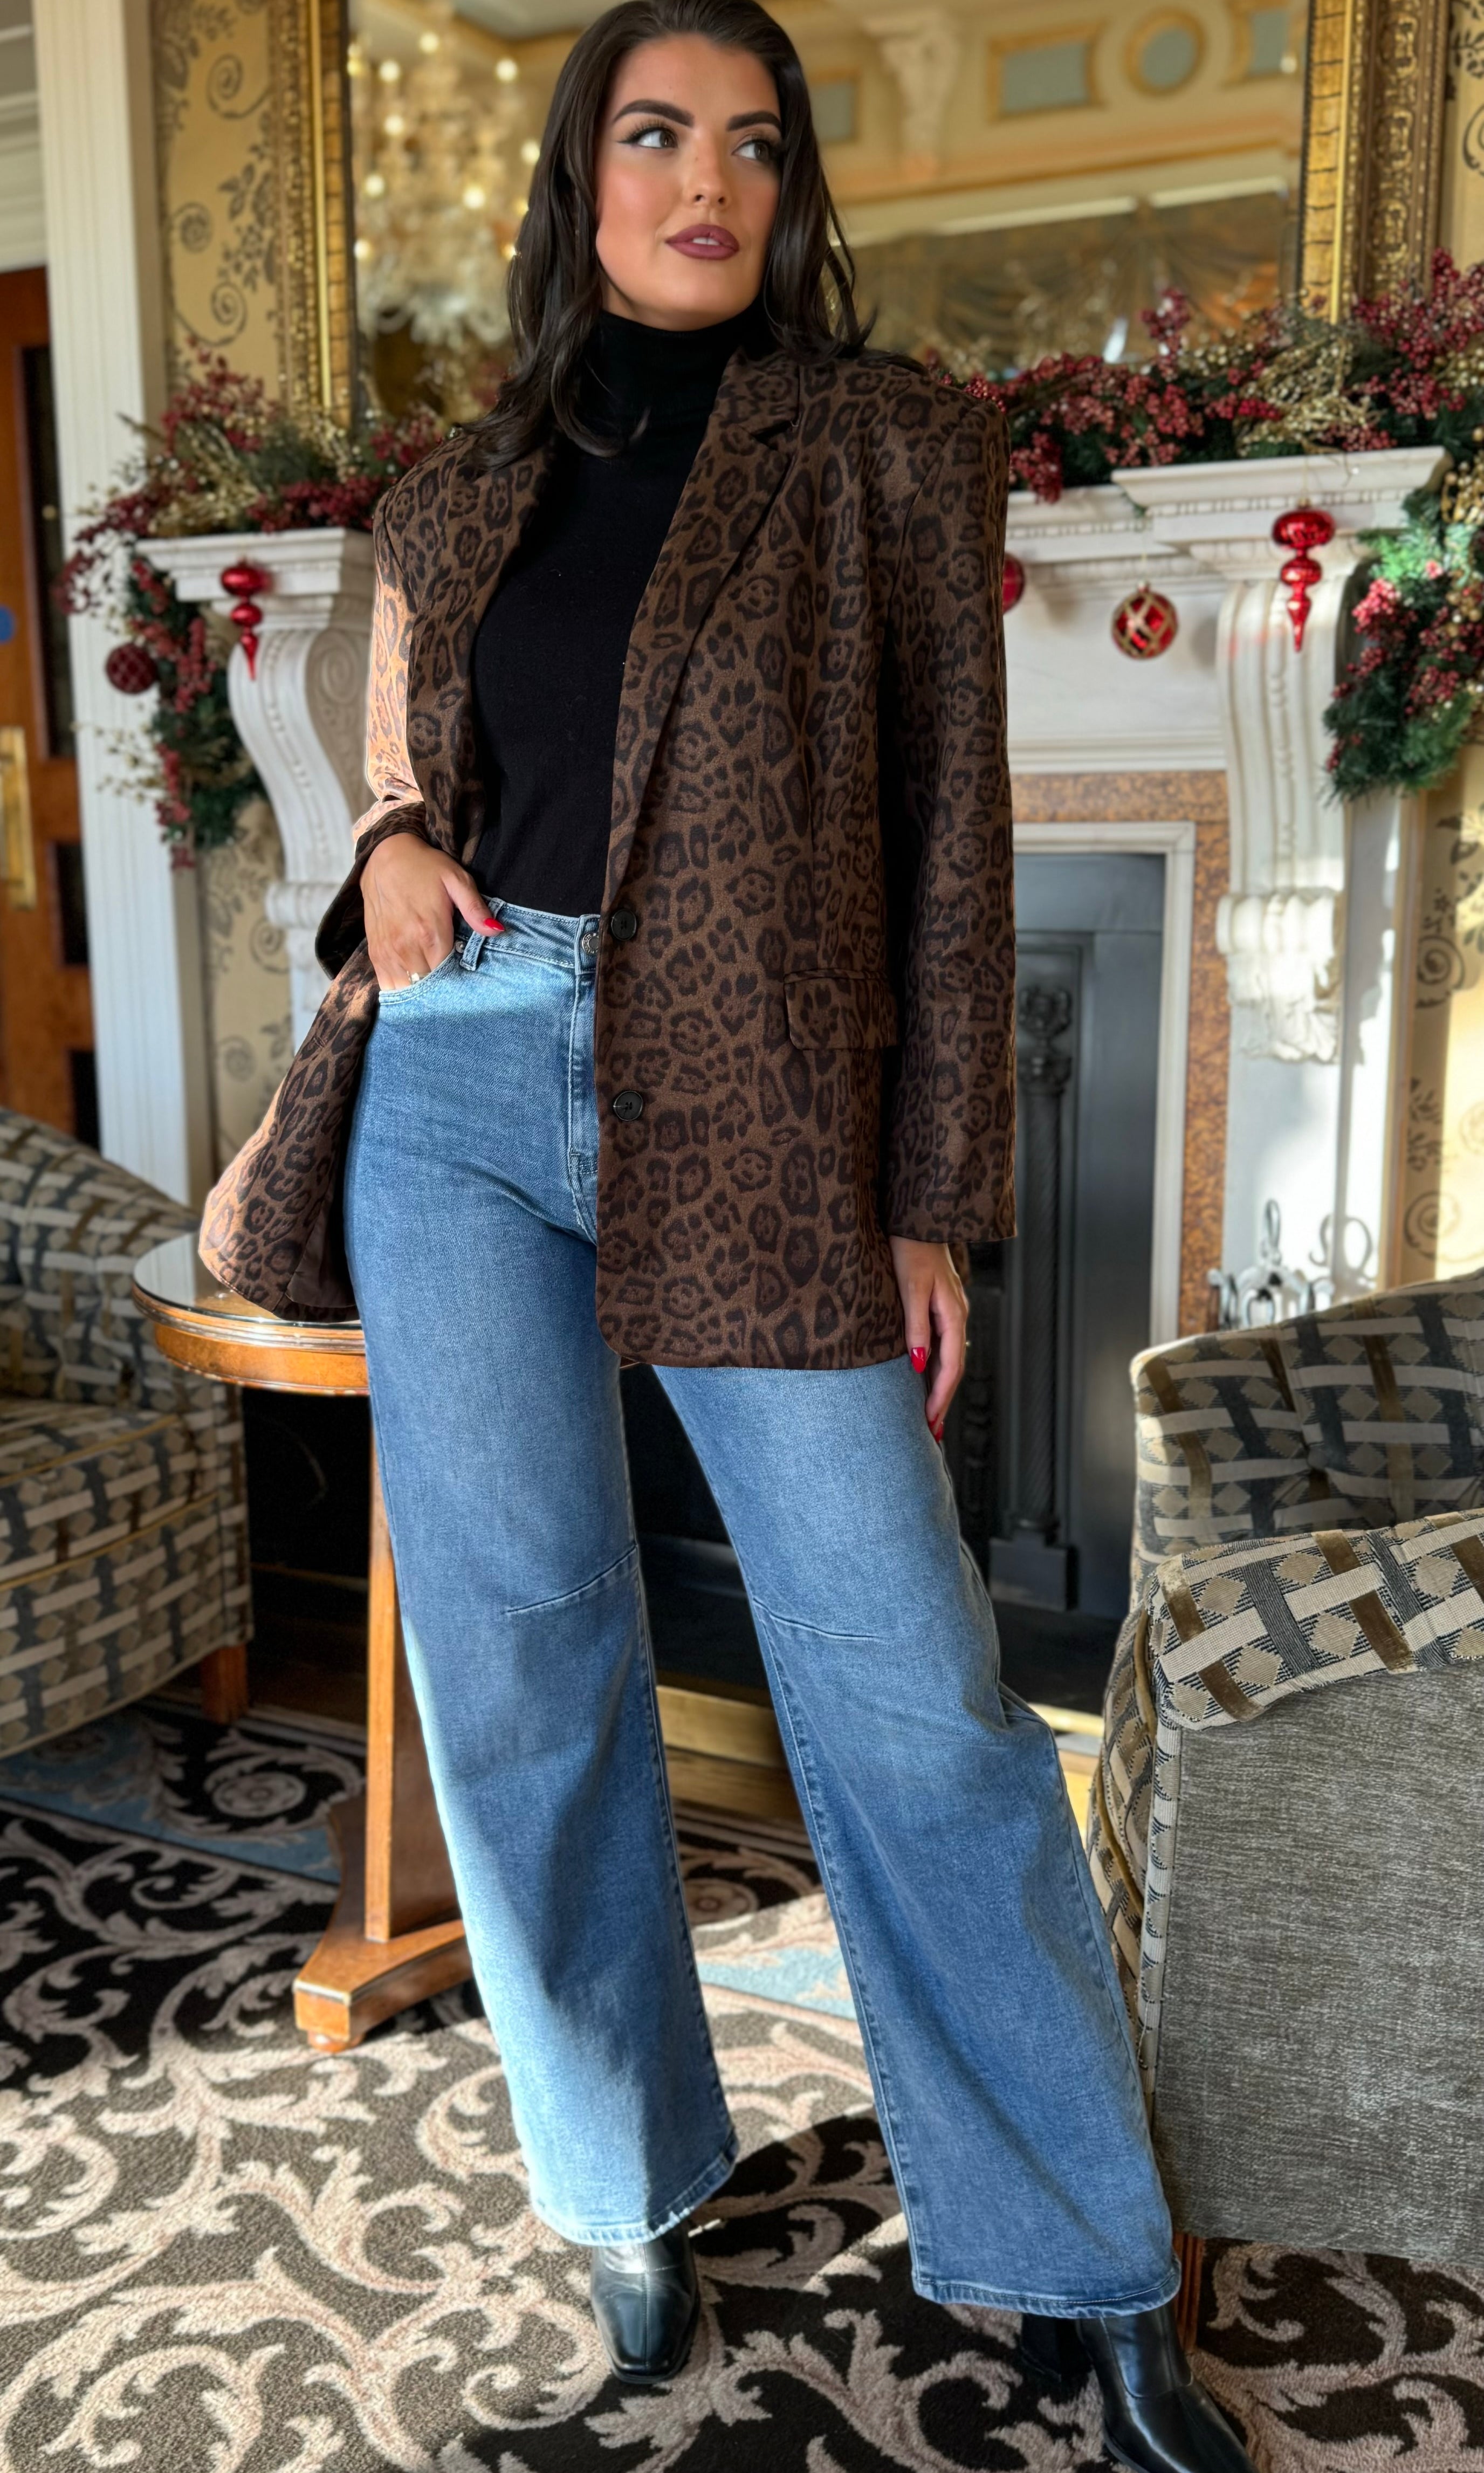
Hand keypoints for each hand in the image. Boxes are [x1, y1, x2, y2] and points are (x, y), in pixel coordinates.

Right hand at [361, 831, 497, 991]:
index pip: (449, 976)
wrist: (384, 854)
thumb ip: (475, 909)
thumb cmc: (425, 867)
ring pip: (407, 990)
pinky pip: (388, 984)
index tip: (469, 984)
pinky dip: (402, 990)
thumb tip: (497, 931)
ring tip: (435, 992)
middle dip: (443, 992)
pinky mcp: (375, 952)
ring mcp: (388, 952)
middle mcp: (406, 947)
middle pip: (428, 987)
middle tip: (455, 990)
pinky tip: (415, 986)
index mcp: (430, 932)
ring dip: (421, 994)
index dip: (460, 984)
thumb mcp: (456, 879)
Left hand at [890, 1237, 967, 1441]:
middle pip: (953, 1368)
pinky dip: (937, 1370)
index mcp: (953, 1314)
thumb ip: (916, 1327)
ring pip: (949, 1359)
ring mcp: (950, 1313)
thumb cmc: (910, 1249)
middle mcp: (956, 1317)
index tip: (929, 1422)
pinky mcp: (940, 1308)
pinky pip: (943, 1347)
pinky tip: (927, 1381)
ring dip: (940, 1389)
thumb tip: (920, 1365)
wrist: (916, 1218)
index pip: (951, 1366)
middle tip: (931, 1432)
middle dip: (943, 1401)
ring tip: (930, 1416)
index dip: (941, 1397)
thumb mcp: (911, 1288)